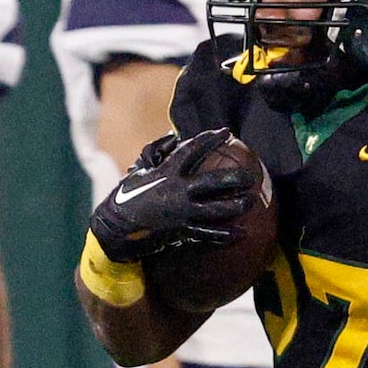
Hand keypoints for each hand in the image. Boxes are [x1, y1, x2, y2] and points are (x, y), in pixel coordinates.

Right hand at [91, 128, 260, 262]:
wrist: (116, 228)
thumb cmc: (127, 196)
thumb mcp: (139, 170)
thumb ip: (157, 153)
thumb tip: (173, 138)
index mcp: (168, 172)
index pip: (193, 150)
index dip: (210, 139)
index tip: (226, 132)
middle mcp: (178, 192)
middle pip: (214, 182)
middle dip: (235, 178)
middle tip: (250, 176)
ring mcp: (182, 214)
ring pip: (217, 210)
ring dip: (237, 206)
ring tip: (251, 201)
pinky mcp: (183, 233)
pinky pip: (209, 235)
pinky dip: (227, 235)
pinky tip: (242, 234)